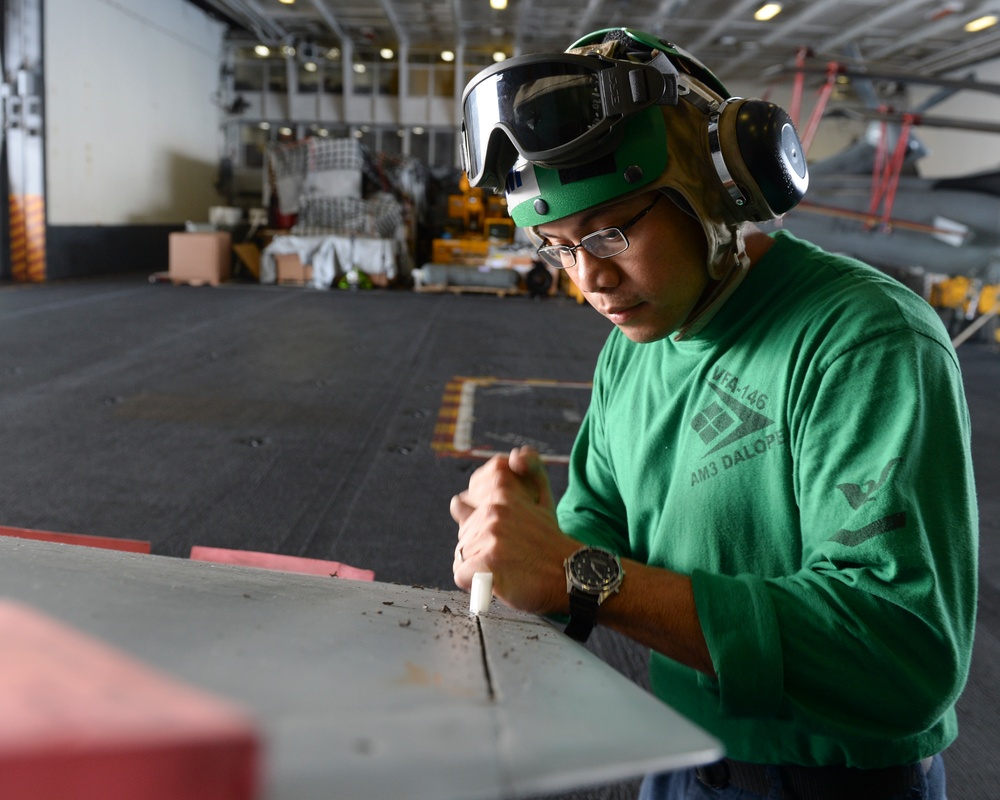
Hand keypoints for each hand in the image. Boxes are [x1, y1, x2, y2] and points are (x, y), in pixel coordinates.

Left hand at [451, 447, 576, 614]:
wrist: (572, 574)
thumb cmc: (551, 540)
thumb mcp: (540, 498)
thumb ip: (522, 474)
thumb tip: (504, 464)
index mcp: (503, 492)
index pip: (461, 502)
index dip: (473, 519)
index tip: (494, 532)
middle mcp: (495, 510)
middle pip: (463, 533)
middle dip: (478, 544)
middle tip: (508, 552)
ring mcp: (491, 536)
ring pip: (461, 554)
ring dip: (478, 564)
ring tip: (507, 565)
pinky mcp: (487, 562)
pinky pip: (461, 573)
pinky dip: (474, 582)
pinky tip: (496, 579)